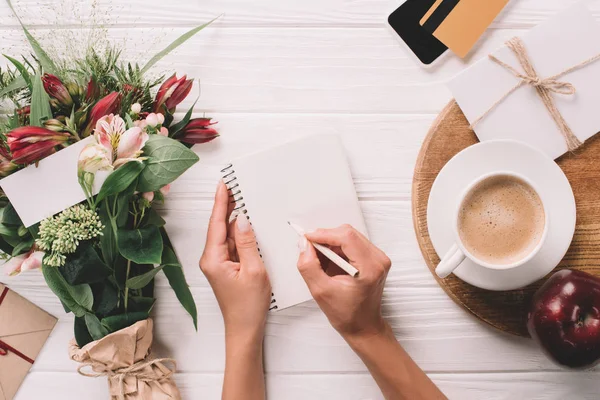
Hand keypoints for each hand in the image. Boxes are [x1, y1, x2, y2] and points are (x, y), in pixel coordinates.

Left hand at [200, 181, 271, 340]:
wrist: (245, 329)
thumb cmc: (248, 306)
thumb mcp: (254, 270)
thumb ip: (247, 243)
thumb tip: (242, 220)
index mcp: (213, 259)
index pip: (216, 223)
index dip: (220, 202)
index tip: (223, 184)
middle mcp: (211, 259)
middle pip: (219, 226)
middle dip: (226, 206)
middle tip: (234, 186)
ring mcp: (217, 263)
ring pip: (226, 235)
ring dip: (234, 219)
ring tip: (242, 199)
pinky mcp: (225, 267)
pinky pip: (232, 245)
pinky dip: (239, 234)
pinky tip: (247, 224)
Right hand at [297, 225, 391, 341]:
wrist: (363, 326)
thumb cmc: (348, 314)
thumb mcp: (320, 292)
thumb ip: (309, 266)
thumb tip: (304, 245)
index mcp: (369, 269)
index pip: (346, 237)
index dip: (324, 234)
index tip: (308, 238)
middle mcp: (378, 260)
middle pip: (348, 233)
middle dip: (326, 238)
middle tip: (310, 250)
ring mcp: (378, 258)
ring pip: (349, 236)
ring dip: (331, 243)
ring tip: (321, 260)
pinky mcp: (374, 259)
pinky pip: (353, 243)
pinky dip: (338, 248)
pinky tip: (330, 262)